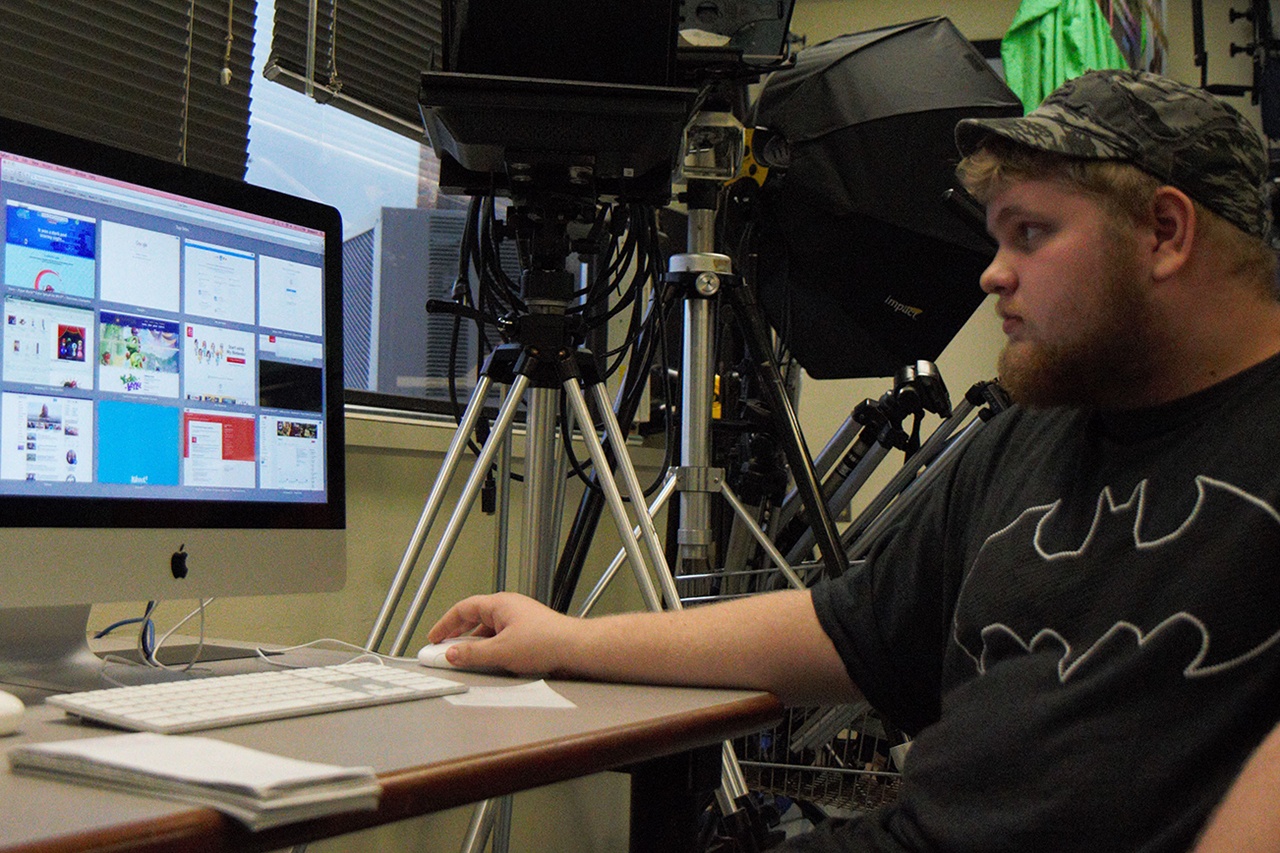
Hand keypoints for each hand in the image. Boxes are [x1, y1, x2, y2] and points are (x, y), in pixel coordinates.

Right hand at [426, 592, 579, 675]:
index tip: (433, 637)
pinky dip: (490, 647)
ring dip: (474, 643)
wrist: (575, 648)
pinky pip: (501, 637)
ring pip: (488, 629)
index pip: (463, 609)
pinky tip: (489, 661)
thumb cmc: (545, 642)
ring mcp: (519, 619)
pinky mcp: (528, 631)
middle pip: (474, 618)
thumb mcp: (501, 652)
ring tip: (464, 659)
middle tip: (443, 649)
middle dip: (457, 634)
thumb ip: (472, 654)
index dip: (445, 624)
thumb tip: (451, 654)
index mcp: (500, 604)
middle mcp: (509, 608)